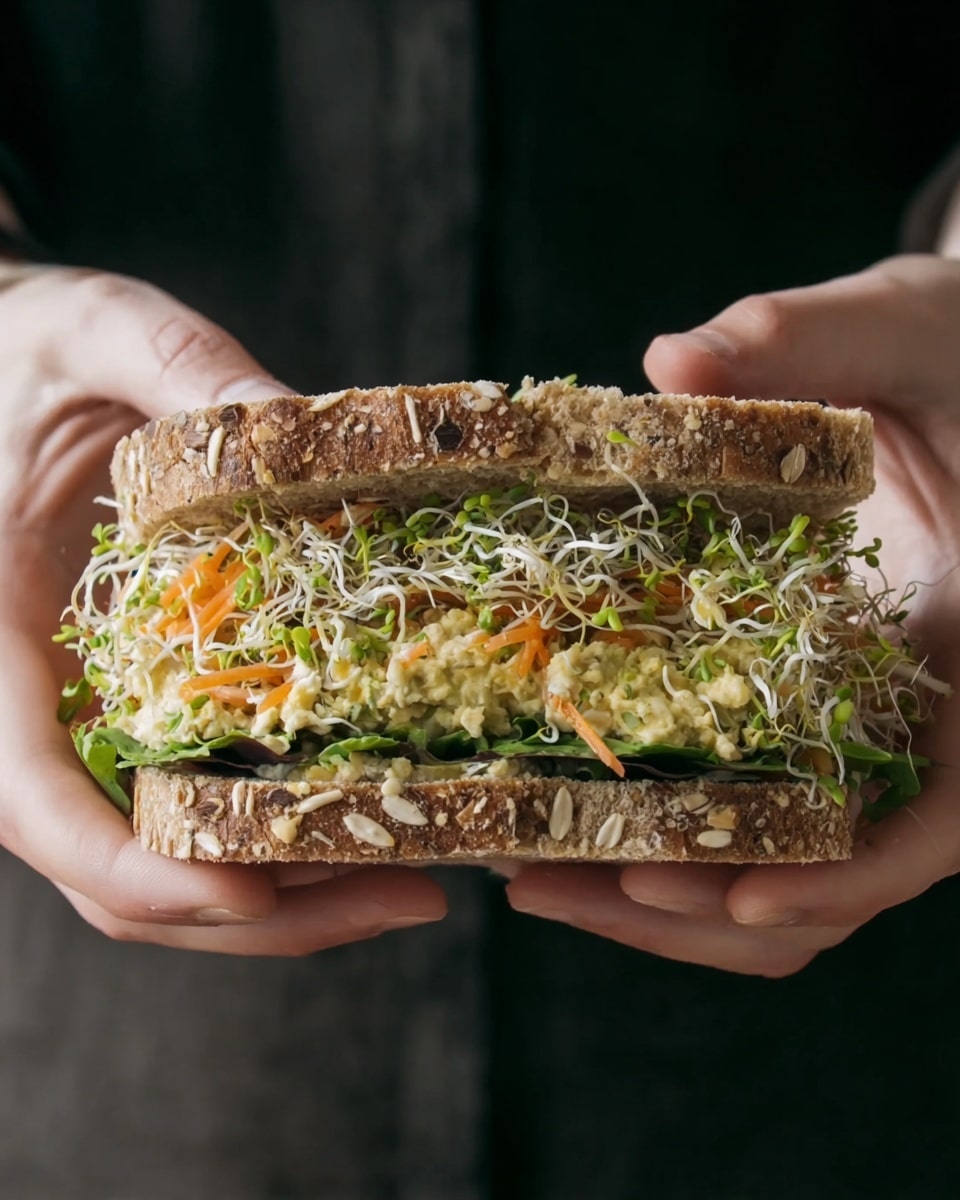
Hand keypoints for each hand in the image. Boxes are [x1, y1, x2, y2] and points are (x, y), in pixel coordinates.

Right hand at [0, 264, 445, 952]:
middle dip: (256, 911)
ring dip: (279, 900)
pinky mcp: (120, 720)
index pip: (31, 796)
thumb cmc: (20, 353)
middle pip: (112, 875)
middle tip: (410, 892)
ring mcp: (71, 729)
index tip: (250, 890)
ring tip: (415, 875)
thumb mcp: (96, 336)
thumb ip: (181, 370)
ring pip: (152, 868)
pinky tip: (361, 818)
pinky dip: (265, 843)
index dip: (134, 864)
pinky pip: (179, 817)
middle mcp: (20, 713)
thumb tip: (303, 426)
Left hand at [508, 253, 959, 975]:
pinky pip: (753, 819)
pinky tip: (568, 807)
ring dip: (665, 899)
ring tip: (528, 867)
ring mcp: (866, 737)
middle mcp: (932, 728)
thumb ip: (810, 341)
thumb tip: (671, 363)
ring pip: (786, 872)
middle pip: (836, 879)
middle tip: (546, 882)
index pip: (945, 813)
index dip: (851, 868)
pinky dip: (672, 840)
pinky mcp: (813, 723)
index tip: (740, 893)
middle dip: (697, 906)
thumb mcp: (905, 333)